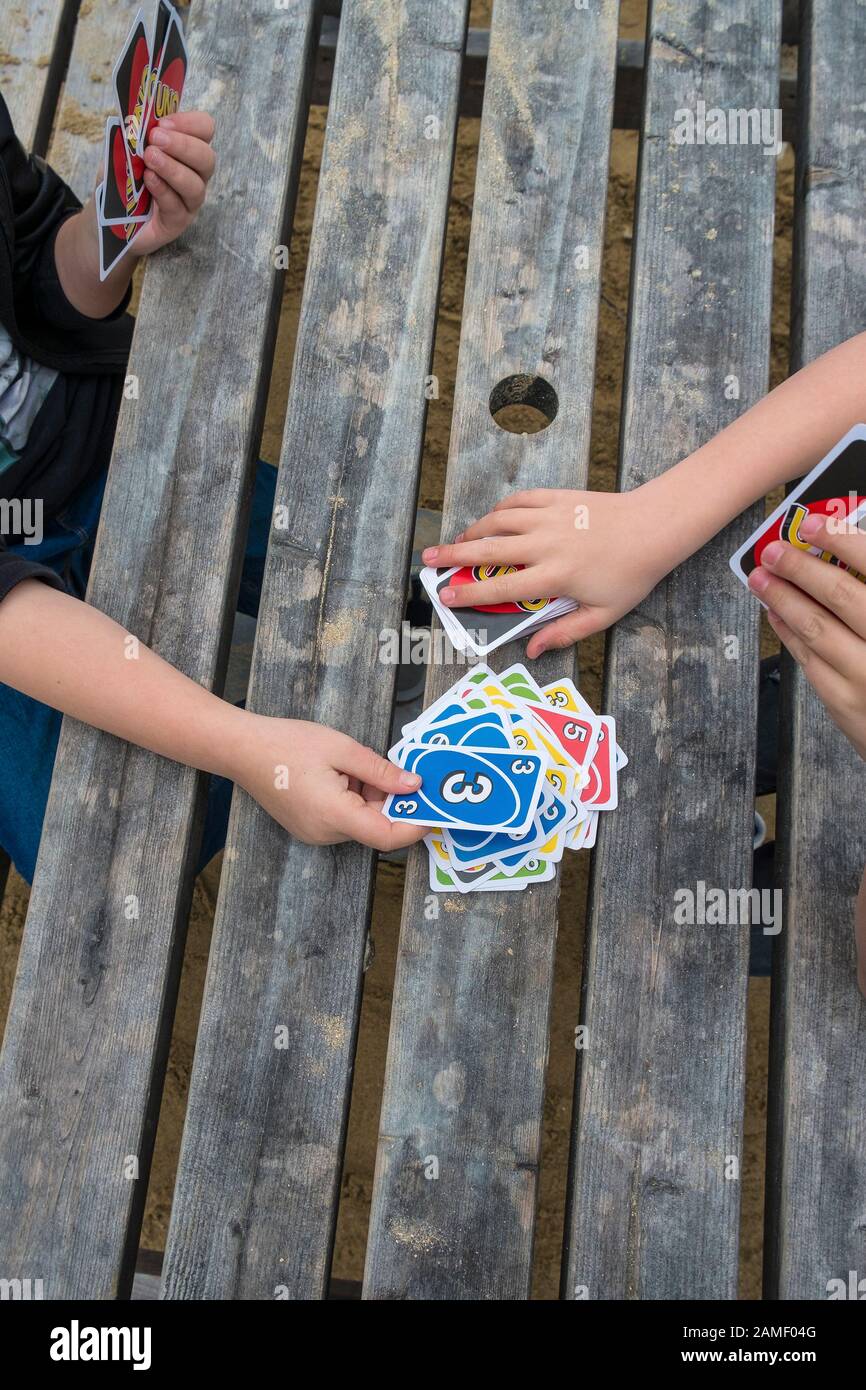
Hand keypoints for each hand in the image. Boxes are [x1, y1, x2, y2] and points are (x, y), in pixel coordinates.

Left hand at [129, 110, 215, 257]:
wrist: (107, 211)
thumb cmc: (121, 175)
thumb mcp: (123, 146)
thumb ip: (134, 133)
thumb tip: (138, 119)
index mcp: (185, 149)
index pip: (205, 130)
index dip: (190, 123)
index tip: (163, 123)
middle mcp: (194, 174)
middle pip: (207, 158)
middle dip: (182, 145)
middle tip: (155, 138)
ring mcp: (188, 201)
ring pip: (196, 185)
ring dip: (173, 168)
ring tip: (150, 158)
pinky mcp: (177, 222)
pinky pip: (178, 207)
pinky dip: (163, 190)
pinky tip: (149, 179)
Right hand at [231, 714, 427, 851]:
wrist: (241, 749)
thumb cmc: (287, 743)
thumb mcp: (342, 749)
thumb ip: (382, 771)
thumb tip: (414, 785)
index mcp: (334, 815)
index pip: (387, 836)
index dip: (415, 826)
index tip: (432, 808)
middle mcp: (324, 833)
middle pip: (375, 827)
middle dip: (391, 801)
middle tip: (394, 769)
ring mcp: (314, 833)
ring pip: (360, 822)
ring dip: (371, 798)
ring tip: (356, 765)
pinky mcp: (308, 827)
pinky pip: (343, 819)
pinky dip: (354, 800)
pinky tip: (343, 774)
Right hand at [421, 487, 670, 655]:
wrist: (654, 527)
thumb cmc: (631, 575)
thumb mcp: (603, 615)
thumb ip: (564, 632)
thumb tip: (530, 650)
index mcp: (554, 577)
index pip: (500, 588)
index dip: (469, 595)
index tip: (446, 598)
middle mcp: (545, 544)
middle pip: (488, 550)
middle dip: (453, 557)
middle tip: (428, 560)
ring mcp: (550, 516)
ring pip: (498, 520)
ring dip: (472, 531)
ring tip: (455, 542)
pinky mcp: (557, 497)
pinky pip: (519, 501)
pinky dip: (500, 509)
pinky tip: (491, 519)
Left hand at [748, 512, 865, 759]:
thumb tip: (848, 548)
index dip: (843, 541)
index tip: (815, 525)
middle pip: (841, 597)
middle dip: (801, 569)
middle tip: (773, 551)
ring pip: (817, 630)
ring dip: (784, 599)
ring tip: (761, 578)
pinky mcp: (846, 705)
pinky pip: (809, 661)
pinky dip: (789, 633)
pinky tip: (776, 613)